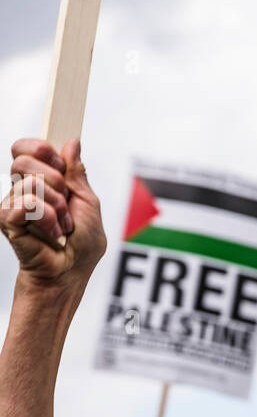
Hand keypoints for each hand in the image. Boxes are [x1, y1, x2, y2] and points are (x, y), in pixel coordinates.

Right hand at [0, 137, 106, 286]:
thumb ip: (77, 172)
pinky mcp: (7, 220)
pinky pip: (27, 203)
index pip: (25, 148)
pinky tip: (52, 234)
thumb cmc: (81, 246)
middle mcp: (22, 190)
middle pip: (22, 159)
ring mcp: (12, 205)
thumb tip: (72, 142)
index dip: (41, 149)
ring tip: (61, 226)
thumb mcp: (88, 202)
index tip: (59, 163)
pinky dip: (48, 219)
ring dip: (57, 207)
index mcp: (41, 182)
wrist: (71, 274)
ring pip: (29, 182)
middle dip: (54, 181)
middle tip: (64, 204)